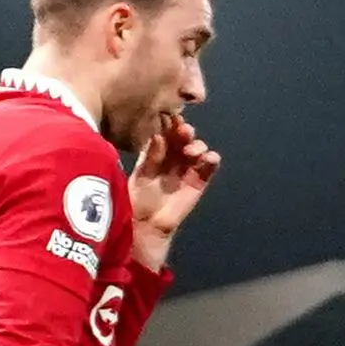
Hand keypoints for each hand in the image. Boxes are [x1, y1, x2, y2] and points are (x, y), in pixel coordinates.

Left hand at [129, 115, 219, 269]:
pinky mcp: (196, 186)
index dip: (167, 127)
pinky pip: (206, 171)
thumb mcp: (139, 174)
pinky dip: (211, 162)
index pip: (162, 137)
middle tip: (183, 129)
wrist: (143, 229)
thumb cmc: (134, 201)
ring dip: (197, 146)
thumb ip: (150, 157)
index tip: (170, 116)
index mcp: (150, 157)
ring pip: (194, 153)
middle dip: (183, 133)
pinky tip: (210, 158)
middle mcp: (168, 162)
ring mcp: (183, 173)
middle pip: (180, 142)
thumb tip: (159, 136)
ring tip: (192, 149)